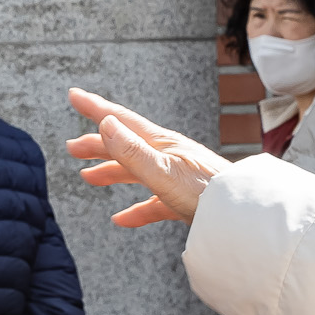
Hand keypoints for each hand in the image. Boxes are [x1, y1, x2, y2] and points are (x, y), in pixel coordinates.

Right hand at [64, 87, 231, 226]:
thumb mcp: (161, 171)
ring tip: (89, 177)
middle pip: (125, 145)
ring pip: (136, 171)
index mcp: (161, 143)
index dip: (95, 107)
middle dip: (97, 144)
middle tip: (72, 147)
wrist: (242, 215)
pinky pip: (152, 202)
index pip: (121, 120)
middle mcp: (168, 154)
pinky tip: (121, 219)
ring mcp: (176, 176)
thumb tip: (106, 123)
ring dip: (111, 172)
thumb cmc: (207, 192)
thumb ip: (132, 150)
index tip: (74, 95)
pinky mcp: (184, 199)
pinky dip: (135, 209)